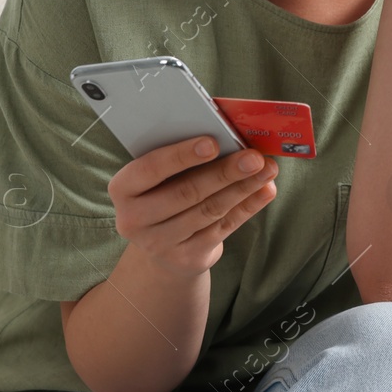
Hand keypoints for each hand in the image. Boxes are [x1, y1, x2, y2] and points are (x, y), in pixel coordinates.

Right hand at [106, 135, 277, 278]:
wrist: (162, 246)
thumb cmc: (165, 192)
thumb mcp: (161, 176)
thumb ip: (183, 156)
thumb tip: (228, 134)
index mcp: (123, 189)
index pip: (150, 169)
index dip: (181, 156)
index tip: (212, 143)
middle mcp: (135, 219)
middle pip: (186, 192)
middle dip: (224, 172)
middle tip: (254, 157)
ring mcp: (160, 243)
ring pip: (209, 210)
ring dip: (243, 188)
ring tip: (267, 169)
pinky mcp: (187, 257)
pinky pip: (224, 228)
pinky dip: (248, 206)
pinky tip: (266, 190)